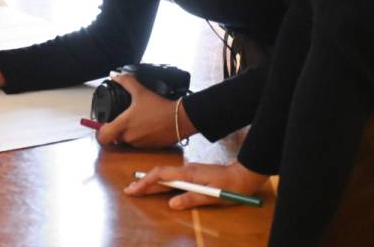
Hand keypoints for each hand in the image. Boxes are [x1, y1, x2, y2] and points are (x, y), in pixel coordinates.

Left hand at [95, 74, 196, 147]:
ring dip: (128, 134)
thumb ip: (126, 82)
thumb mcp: (141, 91)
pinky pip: (139, 144)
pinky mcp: (150, 148)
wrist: (180, 119)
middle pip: (115, 138)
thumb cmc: (160, 107)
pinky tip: (145, 126)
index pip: (103, 137)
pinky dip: (140, 137)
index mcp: (124, 125)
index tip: (104, 124)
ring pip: (127, 141)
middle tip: (122, 119)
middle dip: (116, 130)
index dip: (100, 132)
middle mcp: (130, 137)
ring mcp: (140, 145)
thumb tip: (115, 76)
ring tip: (136, 121)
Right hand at [124, 161, 268, 209]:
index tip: (134, 190)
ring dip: (151, 182)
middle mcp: (186, 169)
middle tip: (129, 190)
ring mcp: (189, 171)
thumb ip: (191, 199)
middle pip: (159, 175)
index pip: (161, 176)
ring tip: (138, 188)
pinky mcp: (193, 174)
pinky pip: (171, 176)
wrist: (244, 175)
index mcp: (188, 173)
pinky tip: (157, 186)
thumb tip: (171, 204)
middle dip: (143, 183)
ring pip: (165, 175)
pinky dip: (160, 181)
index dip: (146, 183)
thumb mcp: (212, 196)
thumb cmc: (231, 187)